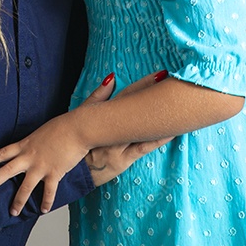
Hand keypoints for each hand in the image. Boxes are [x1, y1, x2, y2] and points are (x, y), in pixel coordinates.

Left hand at [0, 69, 168, 214]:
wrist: (80, 128)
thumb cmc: (72, 120)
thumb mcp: (61, 114)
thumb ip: (75, 102)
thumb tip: (105, 80)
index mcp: (27, 143)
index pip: (3, 151)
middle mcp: (30, 156)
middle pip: (5, 171)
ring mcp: (40, 166)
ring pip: (23, 187)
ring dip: (17, 201)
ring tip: (11, 213)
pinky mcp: (53, 173)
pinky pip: (47, 191)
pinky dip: (45, 202)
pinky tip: (43, 211)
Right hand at [83, 70, 174, 185]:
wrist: (67, 171)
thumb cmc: (77, 141)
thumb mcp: (82, 115)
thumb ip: (98, 96)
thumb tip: (112, 76)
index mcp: (103, 115)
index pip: (127, 96)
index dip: (144, 85)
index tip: (161, 74)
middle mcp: (110, 128)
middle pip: (137, 109)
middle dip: (156, 97)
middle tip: (176, 85)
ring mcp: (116, 144)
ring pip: (141, 129)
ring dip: (159, 117)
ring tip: (178, 106)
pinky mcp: (121, 161)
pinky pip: (142, 148)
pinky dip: (157, 140)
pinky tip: (172, 132)